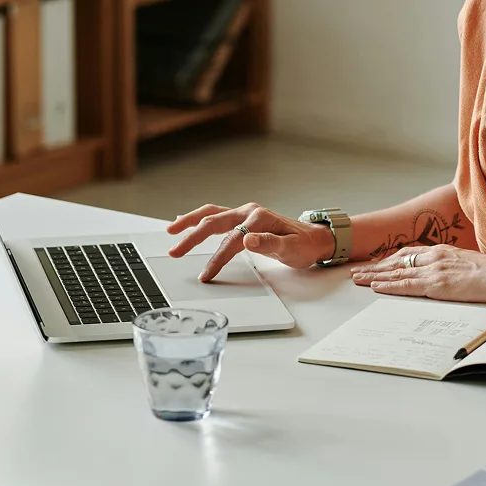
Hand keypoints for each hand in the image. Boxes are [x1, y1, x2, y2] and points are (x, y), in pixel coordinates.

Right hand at [167, 203, 334, 281]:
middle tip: (174, 251)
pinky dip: (200, 218)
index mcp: (259, 217)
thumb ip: (269, 243)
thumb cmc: (303, 245)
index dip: (217, 258)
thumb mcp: (291, 248)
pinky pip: (217, 215)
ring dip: (190, 221)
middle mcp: (249, 211)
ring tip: (171, 230)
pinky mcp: (244, 218)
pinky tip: (187, 221)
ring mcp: (245, 213)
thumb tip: (248, 240)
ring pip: (212, 213)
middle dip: (192, 236)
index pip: (232, 239)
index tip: (206, 274)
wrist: (313, 238)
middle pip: (214, 221)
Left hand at [349, 244, 485, 302]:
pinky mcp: (437, 284)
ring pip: (396, 273)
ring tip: (358, 279)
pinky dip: (389, 286)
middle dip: (375, 267)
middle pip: (396, 261)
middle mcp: (434, 257)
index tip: (376, 264)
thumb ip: (450, 265)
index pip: (408, 254)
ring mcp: (434, 270)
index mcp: (441, 251)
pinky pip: (407, 285)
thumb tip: (444, 275)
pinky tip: (376, 287)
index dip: (389, 259)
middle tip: (357, 271)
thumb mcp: (466, 262)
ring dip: (375, 276)